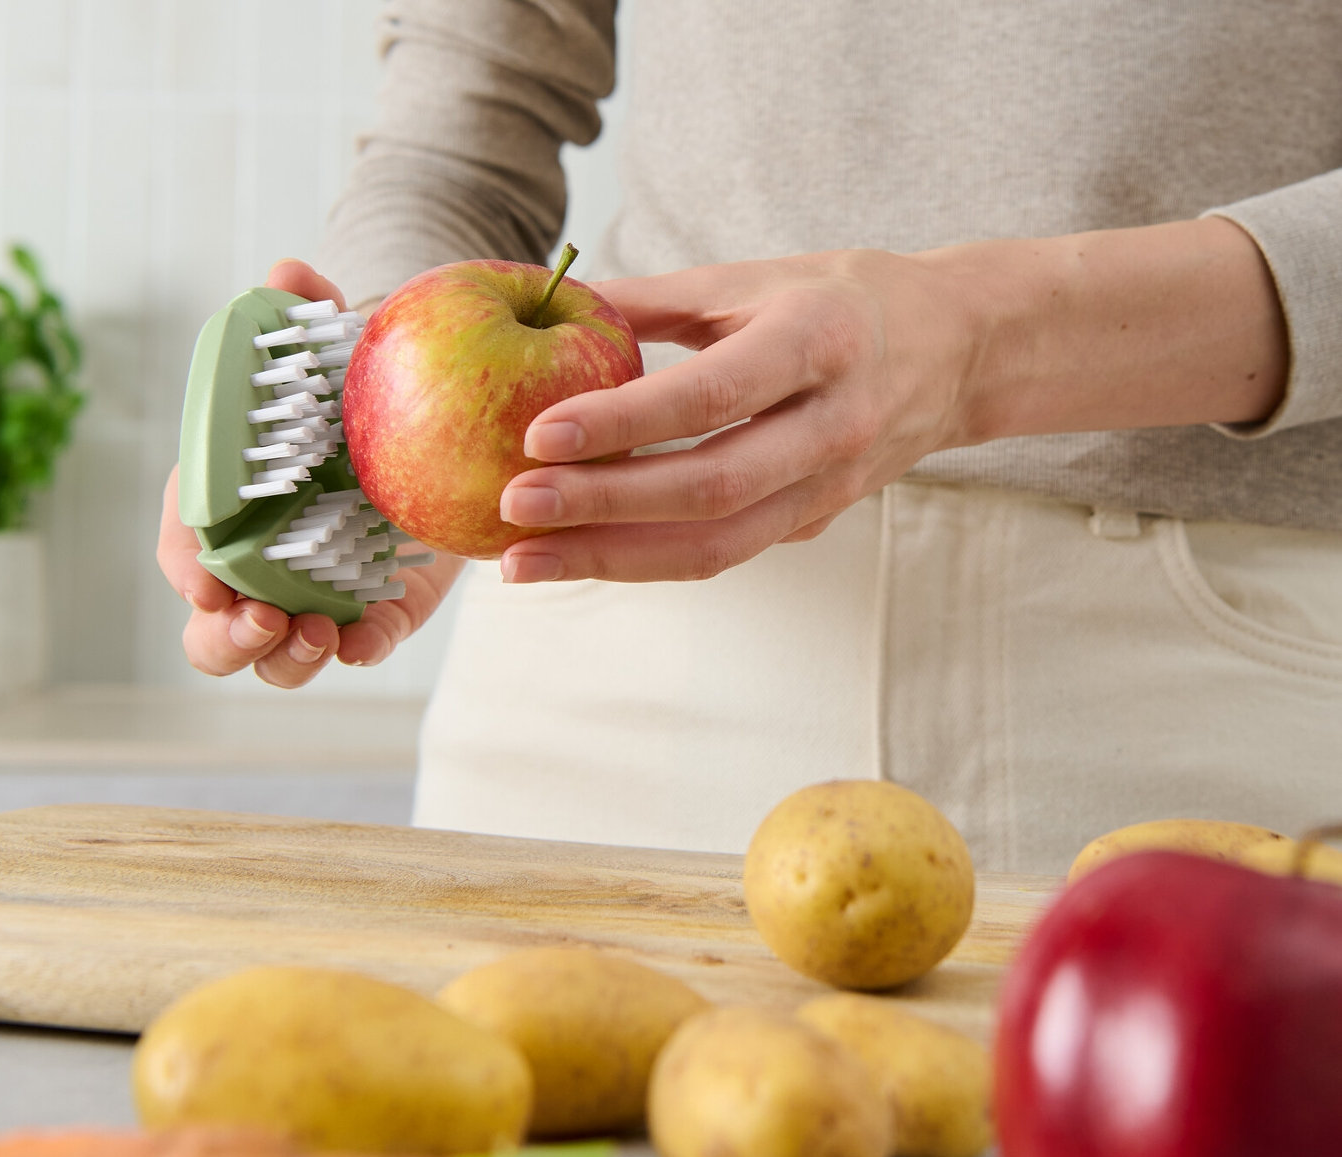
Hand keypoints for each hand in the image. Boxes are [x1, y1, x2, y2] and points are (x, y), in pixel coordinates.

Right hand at [155, 259, 462, 685]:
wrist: (429, 419)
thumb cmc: (356, 389)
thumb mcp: (335, 349)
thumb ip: (307, 312)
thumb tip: (289, 272)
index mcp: (224, 505)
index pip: (182, 548)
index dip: (186, 570)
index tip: (208, 580)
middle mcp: (259, 565)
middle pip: (211, 631)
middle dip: (226, 637)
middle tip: (264, 617)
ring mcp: (313, 598)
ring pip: (273, 659)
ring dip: (285, 658)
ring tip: (316, 633)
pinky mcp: (372, 613)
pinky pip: (354, 649)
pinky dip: (354, 651)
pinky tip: (363, 639)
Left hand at [495, 249, 979, 582]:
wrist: (958, 352)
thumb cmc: (842, 300)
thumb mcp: (754, 278)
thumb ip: (652, 300)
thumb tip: (541, 298)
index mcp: (817, 342)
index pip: (711, 395)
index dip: (624, 421)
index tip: (539, 435)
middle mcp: (832, 424)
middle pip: (711, 488)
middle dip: (604, 506)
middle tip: (513, 509)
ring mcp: (830, 486)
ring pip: (717, 544)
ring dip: (613, 559)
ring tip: (525, 562)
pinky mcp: (816, 522)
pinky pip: (724, 552)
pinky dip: (647, 560)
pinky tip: (580, 556)